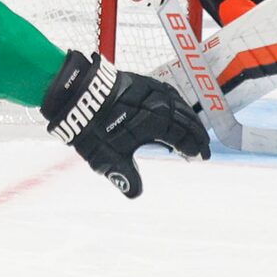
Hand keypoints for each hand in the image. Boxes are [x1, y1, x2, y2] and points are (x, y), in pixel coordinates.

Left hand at [42, 52, 209, 198]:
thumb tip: (135, 195)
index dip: (194, 148)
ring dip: (189, 118)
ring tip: (194, 130)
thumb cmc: (92, 129)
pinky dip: (177, 103)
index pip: (184, 138)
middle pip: (186, 121)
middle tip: (202, 147)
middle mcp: (160, 104)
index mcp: (158, 123)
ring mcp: (152, 90)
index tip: (200, 157)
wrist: (74, 94)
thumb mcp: (106, 158)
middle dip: (196, 135)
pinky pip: (168, 92)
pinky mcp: (143, 81)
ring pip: (179, 105)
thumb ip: (124, 176)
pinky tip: (177, 108)